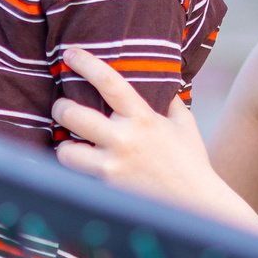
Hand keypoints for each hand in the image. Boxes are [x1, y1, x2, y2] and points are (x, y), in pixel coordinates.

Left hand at [51, 46, 225, 213]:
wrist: (197, 204)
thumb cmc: (191, 162)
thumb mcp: (185, 125)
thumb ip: (170, 101)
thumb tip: (164, 80)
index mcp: (143, 117)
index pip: (109, 82)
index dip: (86, 63)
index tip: (69, 54)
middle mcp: (125, 139)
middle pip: (73, 114)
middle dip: (60, 108)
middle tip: (62, 108)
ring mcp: (113, 166)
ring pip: (65, 151)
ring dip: (63, 146)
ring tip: (69, 144)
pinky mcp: (107, 188)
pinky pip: (77, 177)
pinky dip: (74, 172)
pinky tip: (79, 168)